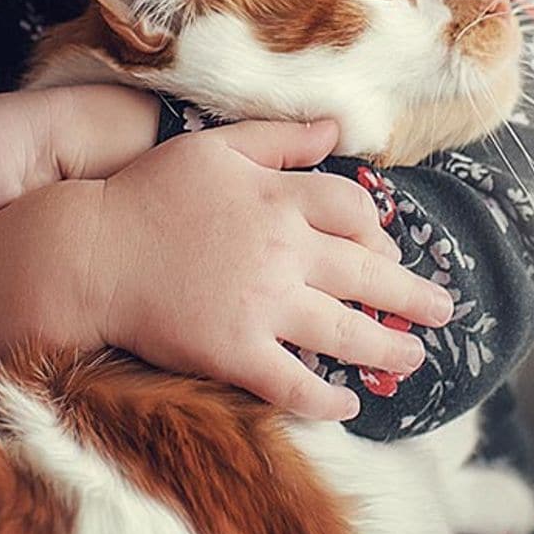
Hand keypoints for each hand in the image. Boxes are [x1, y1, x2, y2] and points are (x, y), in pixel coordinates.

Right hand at [87, 119, 457, 421]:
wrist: (90, 253)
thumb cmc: (149, 194)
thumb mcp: (216, 147)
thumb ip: (281, 138)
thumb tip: (337, 128)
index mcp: (280, 198)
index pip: (356, 213)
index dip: (379, 232)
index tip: (388, 249)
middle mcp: (282, 250)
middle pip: (368, 275)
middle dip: (413, 295)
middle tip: (443, 310)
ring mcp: (261, 305)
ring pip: (345, 331)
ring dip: (388, 347)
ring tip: (414, 358)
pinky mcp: (235, 351)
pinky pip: (295, 383)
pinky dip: (327, 400)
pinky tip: (348, 405)